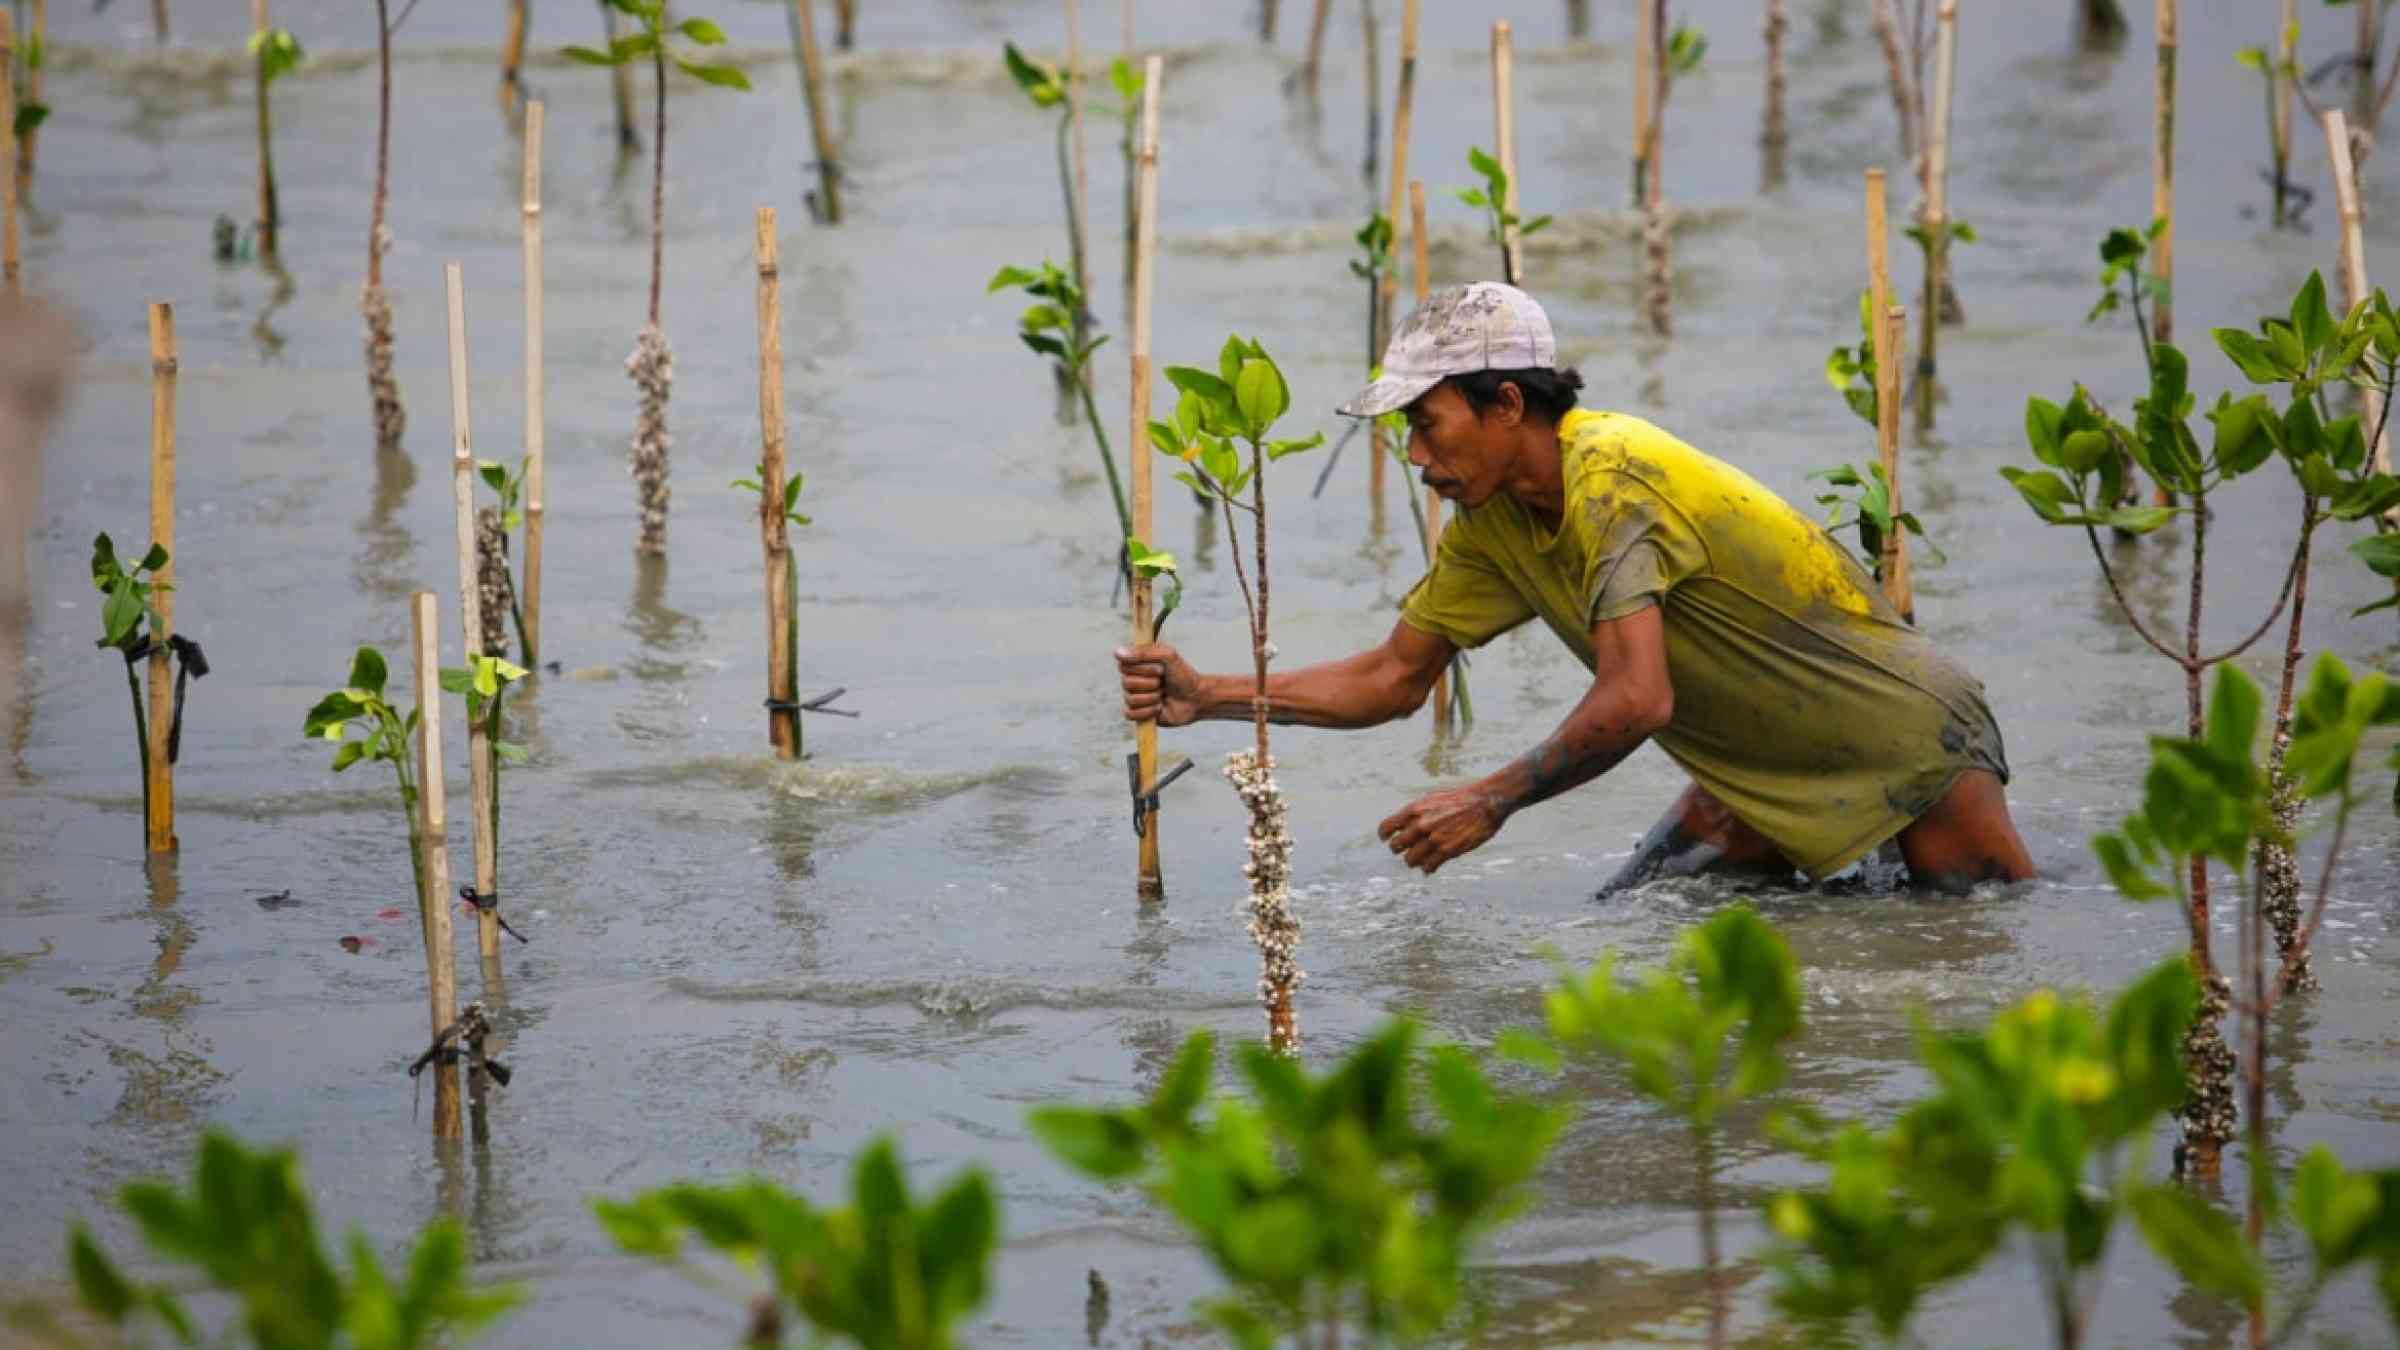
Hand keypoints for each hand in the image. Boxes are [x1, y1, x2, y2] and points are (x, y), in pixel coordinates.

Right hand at [1116, 643, 1203, 726]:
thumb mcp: (1168, 656)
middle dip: (1150, 684)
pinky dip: (1147, 711)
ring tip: (1163, 695)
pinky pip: (1130, 714)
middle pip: (1126, 683)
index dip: (1141, 668)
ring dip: (1152, 698)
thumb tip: (1118, 653)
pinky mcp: (1139, 713)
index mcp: (1138, 663)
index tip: (1160, 669)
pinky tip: (1159, 708)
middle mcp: (1134, 679)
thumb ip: (1144, 653)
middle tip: (1164, 682)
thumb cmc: (1183, 675)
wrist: (1196, 698)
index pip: (1123, 665)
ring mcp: (1135, 696)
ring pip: (1130, 699)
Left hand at [1377, 786, 1507, 874]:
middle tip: (1405, 850)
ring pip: (1410, 860)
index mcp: (1415, 810)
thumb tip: (1405, 824)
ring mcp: (1433, 839)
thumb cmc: (1460, 799)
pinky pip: (1428, 866)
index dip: (1385, 836)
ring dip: (1413, 861)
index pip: (1386, 827)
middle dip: (1398, 849)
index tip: (1387, 839)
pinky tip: (1430, 867)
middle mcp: (1421, 825)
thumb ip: (1417, 813)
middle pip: (1396, 846)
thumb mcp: (1432, 799)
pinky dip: (1427, 868)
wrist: (1485, 803)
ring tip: (1418, 860)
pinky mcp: (1447, 851)